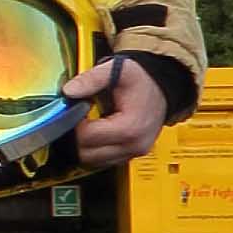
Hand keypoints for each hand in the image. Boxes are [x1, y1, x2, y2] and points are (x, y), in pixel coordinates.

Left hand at [65, 55, 168, 169]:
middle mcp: (134, 145)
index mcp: (130, 127)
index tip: (74, 111)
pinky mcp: (132, 154)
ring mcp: (134, 152)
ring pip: (93, 161)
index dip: (73, 124)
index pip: (86, 137)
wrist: (163, 87)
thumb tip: (69, 91)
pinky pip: (104, 160)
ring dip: (84, 145)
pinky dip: (95, 149)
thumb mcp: (117, 71)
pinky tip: (97, 131)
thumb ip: (91, 79)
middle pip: (87, 153)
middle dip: (76, 136)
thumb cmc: (143, 80)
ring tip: (89, 123)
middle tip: (79, 117)